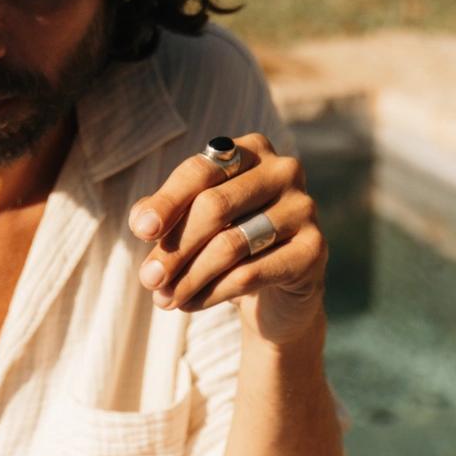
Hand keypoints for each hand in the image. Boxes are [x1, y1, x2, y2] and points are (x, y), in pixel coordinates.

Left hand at [128, 131, 326, 346]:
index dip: (167, 201)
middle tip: (148, 280)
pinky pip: (251, 274)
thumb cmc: (230, 247)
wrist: (278, 295)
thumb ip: (166, 215)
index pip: (201, 170)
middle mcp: (283, 171)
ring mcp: (304, 208)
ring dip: (190, 277)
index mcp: (251, 151)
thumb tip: (143, 221)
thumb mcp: (193, 226)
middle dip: (175, 248)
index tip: (141, 231)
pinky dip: (213, 293)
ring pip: (231, 244)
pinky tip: (191, 305)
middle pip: (214, 206)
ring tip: (164, 300)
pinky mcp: (314, 249)